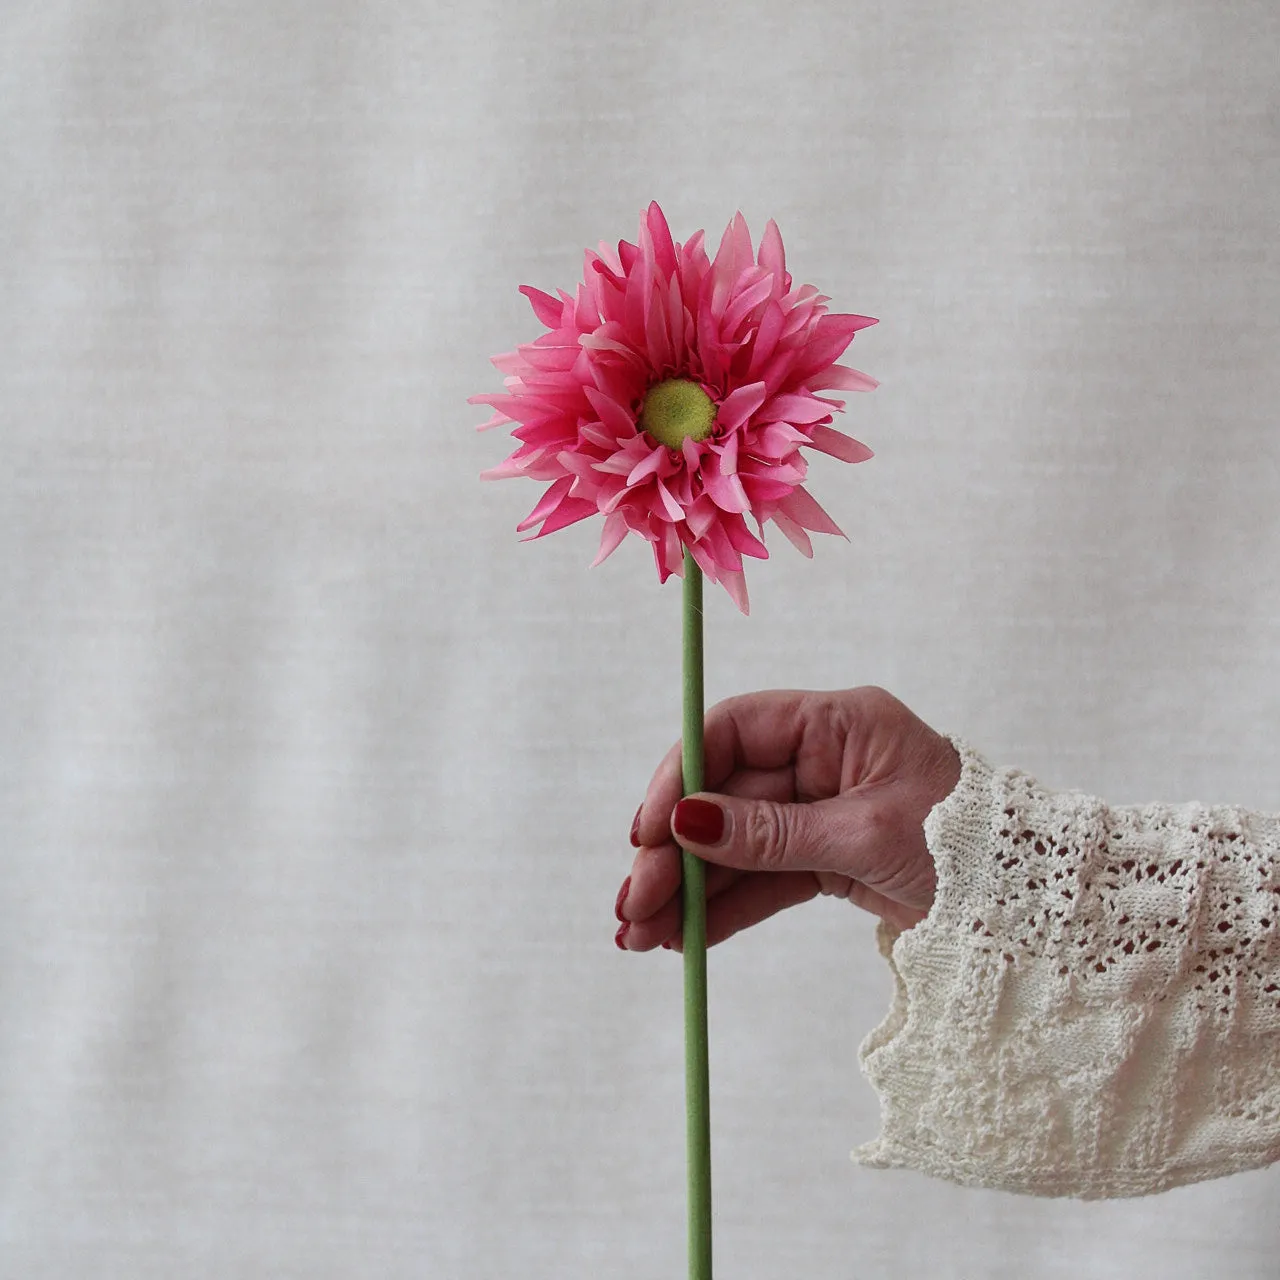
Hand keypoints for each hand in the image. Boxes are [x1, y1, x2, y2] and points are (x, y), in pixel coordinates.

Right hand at [614, 687, 960, 949]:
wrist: (1033, 905)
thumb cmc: (970, 847)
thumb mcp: (865, 835)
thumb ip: (770, 832)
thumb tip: (686, 823)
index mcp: (837, 723)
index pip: (734, 730)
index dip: (680, 776)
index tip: (647, 832)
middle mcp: (821, 759)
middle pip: (723, 795)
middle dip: (674, 850)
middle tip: (633, 905)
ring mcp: (820, 810)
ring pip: (735, 844)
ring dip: (688, 888)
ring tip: (641, 935)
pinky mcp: (827, 857)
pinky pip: (763, 879)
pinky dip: (725, 907)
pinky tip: (685, 936)